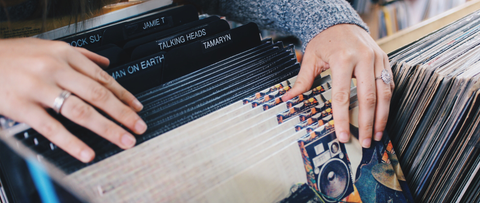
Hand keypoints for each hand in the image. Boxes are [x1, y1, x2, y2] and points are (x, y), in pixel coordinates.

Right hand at [0, 38, 146, 161]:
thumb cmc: (13, 54)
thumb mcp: (49, 46)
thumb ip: (81, 55)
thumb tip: (105, 63)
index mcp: (65, 55)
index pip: (103, 78)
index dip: (124, 95)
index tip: (138, 108)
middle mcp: (56, 70)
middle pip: (99, 95)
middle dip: (123, 114)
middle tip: (138, 127)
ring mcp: (40, 88)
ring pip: (81, 111)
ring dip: (107, 128)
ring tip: (123, 140)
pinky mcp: (22, 107)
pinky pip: (52, 128)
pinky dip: (72, 143)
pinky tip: (87, 152)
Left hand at [282, 24, 393, 147]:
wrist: (341, 22)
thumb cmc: (325, 40)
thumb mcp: (311, 57)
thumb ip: (303, 80)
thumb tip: (289, 98)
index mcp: (343, 59)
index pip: (343, 96)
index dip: (343, 118)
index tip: (343, 135)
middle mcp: (363, 59)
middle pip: (368, 98)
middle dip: (367, 123)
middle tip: (365, 141)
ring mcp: (377, 59)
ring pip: (385, 93)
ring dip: (382, 117)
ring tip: (377, 134)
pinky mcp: (385, 60)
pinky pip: (390, 84)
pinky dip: (387, 102)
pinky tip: (383, 116)